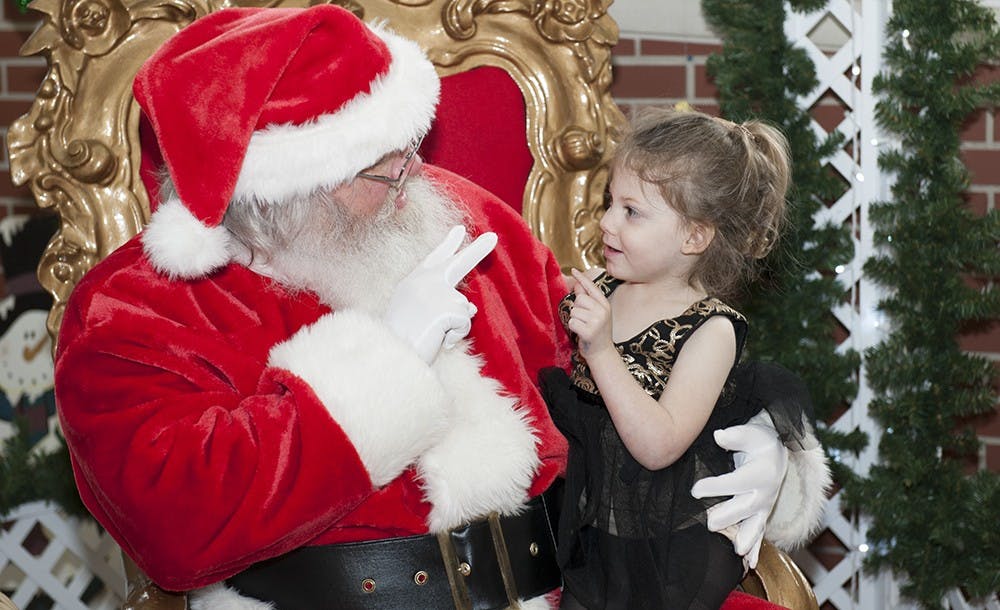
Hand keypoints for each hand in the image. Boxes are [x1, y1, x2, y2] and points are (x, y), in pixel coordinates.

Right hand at [384, 226, 496, 362]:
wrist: (392, 352)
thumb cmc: (402, 339)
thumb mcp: (419, 315)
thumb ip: (443, 304)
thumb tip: (472, 307)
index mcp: (413, 281)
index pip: (434, 258)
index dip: (448, 244)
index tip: (459, 229)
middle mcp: (425, 280)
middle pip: (459, 263)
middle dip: (478, 249)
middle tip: (493, 237)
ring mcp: (437, 291)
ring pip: (464, 308)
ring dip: (454, 326)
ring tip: (430, 333)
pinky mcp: (448, 307)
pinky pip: (465, 323)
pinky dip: (456, 335)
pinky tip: (437, 338)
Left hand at [566, 268, 613, 358]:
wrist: (602, 353)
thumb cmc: (597, 332)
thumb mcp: (596, 314)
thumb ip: (587, 299)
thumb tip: (577, 284)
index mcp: (605, 305)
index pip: (591, 288)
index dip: (582, 279)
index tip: (573, 270)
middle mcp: (602, 311)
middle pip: (579, 300)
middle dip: (577, 309)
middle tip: (584, 320)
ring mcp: (596, 321)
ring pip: (574, 311)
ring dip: (575, 320)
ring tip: (583, 327)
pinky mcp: (588, 331)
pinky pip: (572, 322)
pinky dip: (573, 328)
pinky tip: (581, 333)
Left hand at [690, 422, 787, 568]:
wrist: (775, 452)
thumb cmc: (757, 440)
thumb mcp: (749, 432)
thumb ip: (734, 435)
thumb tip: (719, 436)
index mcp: (762, 472)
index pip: (736, 481)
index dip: (716, 486)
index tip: (694, 489)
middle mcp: (766, 492)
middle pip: (746, 507)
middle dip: (728, 516)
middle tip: (709, 523)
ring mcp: (765, 506)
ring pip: (755, 525)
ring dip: (746, 538)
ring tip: (736, 551)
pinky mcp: (761, 515)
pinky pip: (759, 533)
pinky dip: (755, 550)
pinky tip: (750, 565)